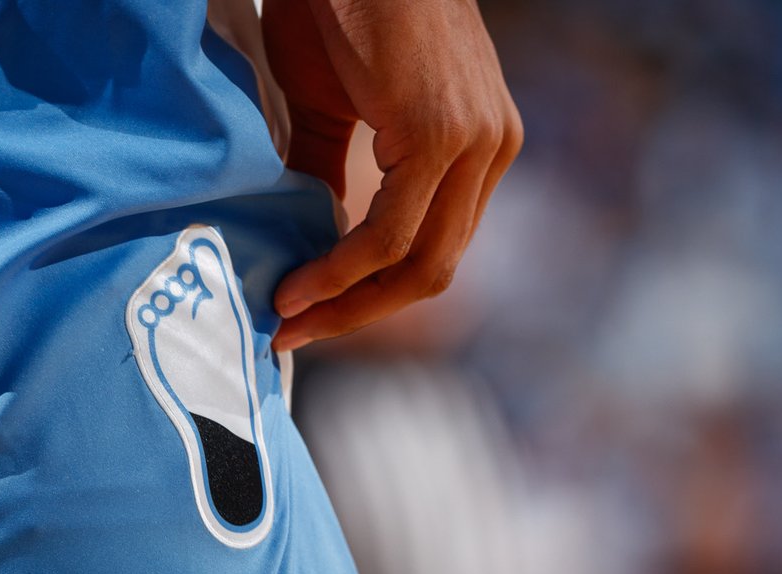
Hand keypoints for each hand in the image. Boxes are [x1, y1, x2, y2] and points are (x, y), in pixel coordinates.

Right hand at [261, 0, 522, 350]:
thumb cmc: (338, 9)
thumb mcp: (336, 108)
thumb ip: (334, 175)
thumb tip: (310, 243)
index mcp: (480, 145)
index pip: (436, 247)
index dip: (372, 294)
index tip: (312, 315)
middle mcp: (492, 149)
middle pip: (434, 271)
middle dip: (360, 313)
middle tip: (298, 333)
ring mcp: (476, 142)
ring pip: (419, 264)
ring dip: (347, 303)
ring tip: (289, 316)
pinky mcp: (442, 134)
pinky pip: (390, 233)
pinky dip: (340, 270)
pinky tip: (300, 284)